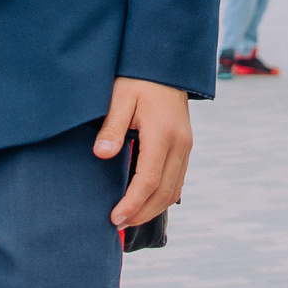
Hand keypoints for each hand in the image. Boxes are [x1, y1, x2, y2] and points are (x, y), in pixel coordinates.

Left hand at [93, 77, 190, 230]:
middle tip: (117, 224)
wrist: (166, 63)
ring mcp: (186, 146)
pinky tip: (144, 201)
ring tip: (128, 217)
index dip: (131, 203)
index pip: (148, 180)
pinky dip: (162, 196)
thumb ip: (112, 126)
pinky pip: (177, 180)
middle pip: (164, 192)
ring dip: (152, 208)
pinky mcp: (185, 146)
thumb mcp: (120, 97)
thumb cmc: (138, 78)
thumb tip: (101, 154)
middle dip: (141, 213)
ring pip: (174, 190)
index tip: (114, 217)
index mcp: (163, 134)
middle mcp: (180, 144)